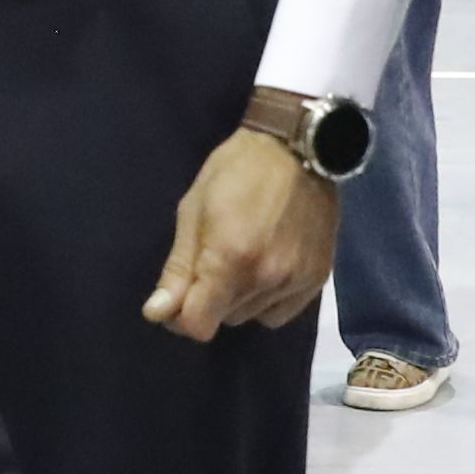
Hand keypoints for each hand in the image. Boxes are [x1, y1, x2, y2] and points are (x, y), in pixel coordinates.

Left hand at [144, 127, 337, 340]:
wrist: (299, 148)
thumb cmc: (236, 171)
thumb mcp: (193, 210)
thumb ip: (178, 267)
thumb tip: (157, 314)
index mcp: (230, 258)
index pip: (199, 325)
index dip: (180, 319)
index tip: (177, 298)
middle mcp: (266, 278)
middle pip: (224, 320)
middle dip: (210, 300)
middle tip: (212, 260)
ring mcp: (297, 281)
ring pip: (251, 317)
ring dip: (238, 299)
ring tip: (242, 257)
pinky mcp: (317, 279)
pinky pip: (279, 314)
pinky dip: (266, 301)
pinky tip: (265, 270)